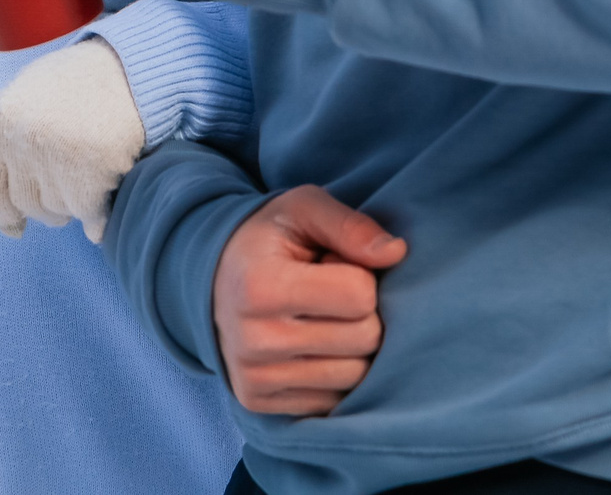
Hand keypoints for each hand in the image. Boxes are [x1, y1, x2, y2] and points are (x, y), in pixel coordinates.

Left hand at [0, 38, 146, 242]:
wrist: (135, 69)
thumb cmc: (71, 84)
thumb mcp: (15, 94)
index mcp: (1, 121)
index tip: (14, 228)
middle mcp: (24, 139)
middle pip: (23, 205)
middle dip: (43, 205)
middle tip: (67, 183)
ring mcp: (58, 155)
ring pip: (56, 211)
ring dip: (72, 204)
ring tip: (89, 171)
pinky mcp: (94, 168)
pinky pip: (89, 214)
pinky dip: (99, 216)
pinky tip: (107, 197)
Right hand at [213, 185, 407, 415]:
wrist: (213, 280)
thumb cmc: (268, 238)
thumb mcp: (304, 208)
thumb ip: (351, 225)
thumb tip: (396, 252)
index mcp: (262, 288)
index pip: (360, 295)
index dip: (361, 274)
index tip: (332, 263)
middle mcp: (255, 341)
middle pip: (364, 338)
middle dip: (363, 311)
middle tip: (329, 292)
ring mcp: (255, 379)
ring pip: (355, 375)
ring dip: (353, 345)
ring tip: (321, 317)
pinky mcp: (258, 402)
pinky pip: (333, 399)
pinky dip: (335, 371)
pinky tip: (312, 345)